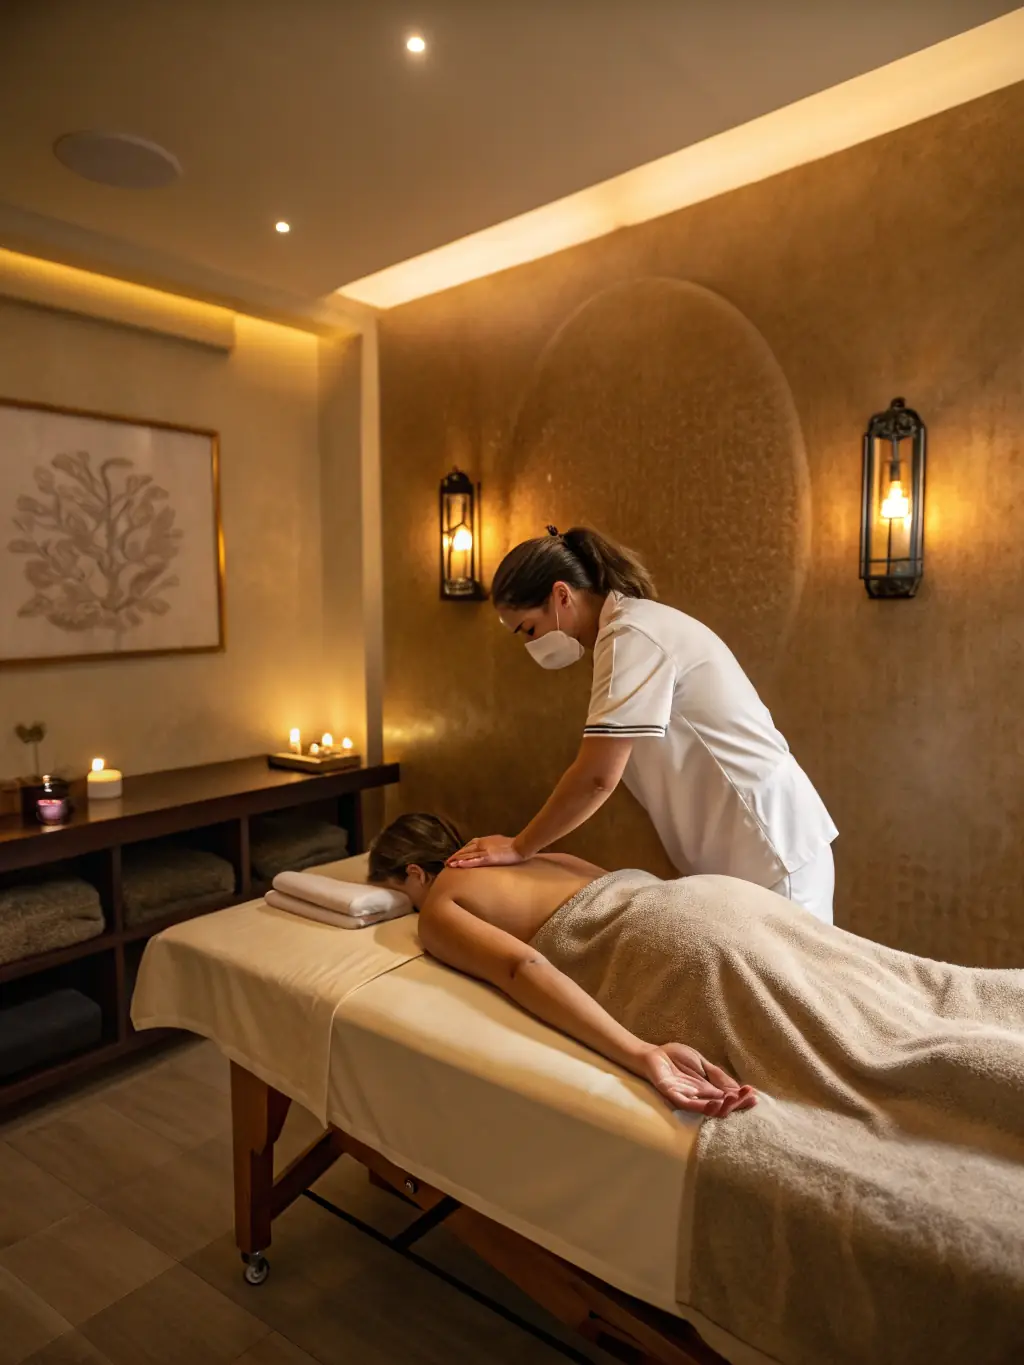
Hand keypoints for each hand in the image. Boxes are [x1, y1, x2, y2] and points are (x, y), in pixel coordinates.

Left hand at [447, 835, 525, 867]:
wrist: (521, 846)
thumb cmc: (513, 845)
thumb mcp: (499, 842)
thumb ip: (490, 845)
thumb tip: (486, 849)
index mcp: (484, 840)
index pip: (469, 845)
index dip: (461, 851)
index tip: (454, 857)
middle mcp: (482, 844)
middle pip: (465, 850)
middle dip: (455, 856)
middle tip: (447, 863)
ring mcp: (484, 851)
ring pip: (467, 855)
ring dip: (457, 860)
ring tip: (448, 865)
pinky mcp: (488, 857)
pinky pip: (474, 860)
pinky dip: (465, 863)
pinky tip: (458, 866)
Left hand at [637, 1043, 756, 1117]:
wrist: (654, 1054)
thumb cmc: (676, 1058)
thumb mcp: (702, 1064)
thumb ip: (718, 1075)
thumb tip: (738, 1087)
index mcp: (708, 1090)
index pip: (728, 1098)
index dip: (741, 1098)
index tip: (755, 1096)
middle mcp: (700, 1098)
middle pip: (721, 1106)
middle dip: (736, 1103)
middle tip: (748, 1097)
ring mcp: (687, 1098)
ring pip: (708, 1109)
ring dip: (722, 1106)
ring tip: (733, 1099)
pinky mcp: (674, 1096)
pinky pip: (689, 1105)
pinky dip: (702, 1106)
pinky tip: (714, 1103)